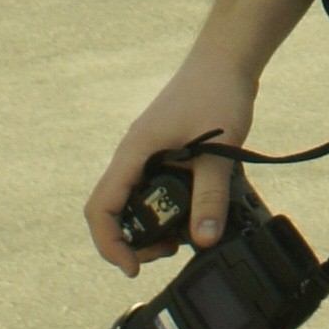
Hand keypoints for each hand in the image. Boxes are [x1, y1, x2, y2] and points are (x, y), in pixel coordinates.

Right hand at [85, 49, 257, 275]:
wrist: (225, 61)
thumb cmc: (217, 94)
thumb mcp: (218, 151)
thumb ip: (210, 196)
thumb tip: (205, 239)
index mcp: (134, 153)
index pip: (102, 208)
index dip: (109, 244)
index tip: (132, 267)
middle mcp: (134, 155)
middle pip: (113, 210)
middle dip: (133, 240)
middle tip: (167, 253)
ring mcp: (147, 153)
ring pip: (133, 201)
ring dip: (150, 226)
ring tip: (181, 239)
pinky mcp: (163, 152)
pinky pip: (152, 188)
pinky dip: (166, 208)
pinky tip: (192, 214)